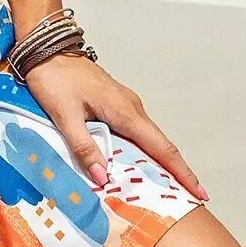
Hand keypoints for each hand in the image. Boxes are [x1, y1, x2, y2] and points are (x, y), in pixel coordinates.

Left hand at [22, 52, 208, 202]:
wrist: (46, 47)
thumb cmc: (54, 78)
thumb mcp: (64, 115)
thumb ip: (84, 147)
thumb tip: (103, 178)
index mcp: (125, 111)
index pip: (162, 147)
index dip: (182, 172)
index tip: (200, 192)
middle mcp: (132, 107)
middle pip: (161, 145)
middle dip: (177, 172)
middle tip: (189, 199)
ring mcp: (126, 104)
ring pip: (149, 138)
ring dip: (161, 162)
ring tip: (168, 189)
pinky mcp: (116, 103)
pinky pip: (137, 132)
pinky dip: (145, 150)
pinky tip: (140, 164)